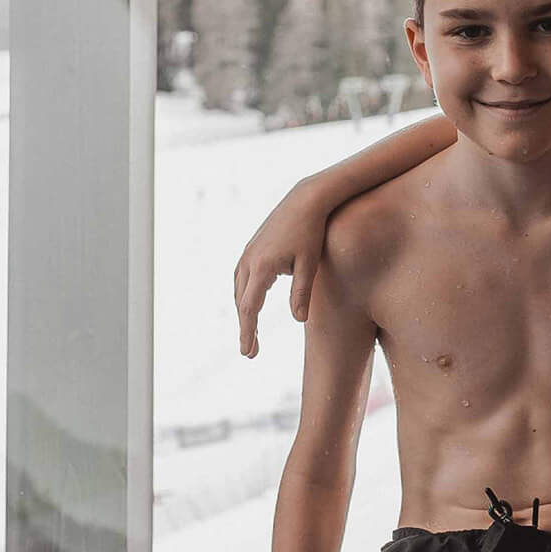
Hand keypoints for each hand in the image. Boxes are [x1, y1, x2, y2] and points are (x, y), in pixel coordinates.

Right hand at [233, 180, 336, 357]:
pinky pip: (241, 278)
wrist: (306, 199)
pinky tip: (250, 304)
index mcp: (262, 267)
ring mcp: (248, 253)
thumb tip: (299, 320)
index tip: (248, 352)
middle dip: (245, 328)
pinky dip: (243, 295)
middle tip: (251, 352)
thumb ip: (302, 293)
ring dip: (242, 312)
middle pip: (241, 302)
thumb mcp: (309, 265)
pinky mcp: (252, 248)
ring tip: (250, 333)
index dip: (248, 332)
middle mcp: (249, 260)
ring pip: (238, 290)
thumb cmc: (312, 232)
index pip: (249, 308)